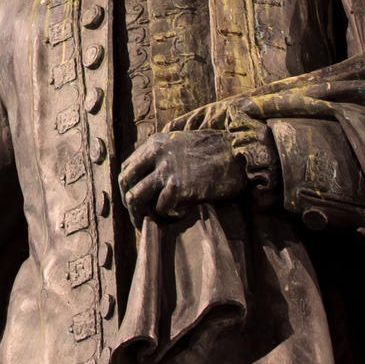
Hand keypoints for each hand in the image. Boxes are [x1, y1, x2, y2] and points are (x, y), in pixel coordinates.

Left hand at [118, 130, 247, 218]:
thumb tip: (145, 180)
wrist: (239, 155)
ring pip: (135, 198)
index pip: (126, 167)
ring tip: (153, 220)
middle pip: (125, 182)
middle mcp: (157, 153)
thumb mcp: (182, 145)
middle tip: (139, 216)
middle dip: (129, 203)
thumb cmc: (214, 153)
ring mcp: (167, 169)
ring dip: (141, 214)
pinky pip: (161, 209)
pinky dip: (169, 215)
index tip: (135, 199)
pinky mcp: (179, 186)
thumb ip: (162, 156)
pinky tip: (182, 211)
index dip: (128, 186)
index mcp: (156, 142)